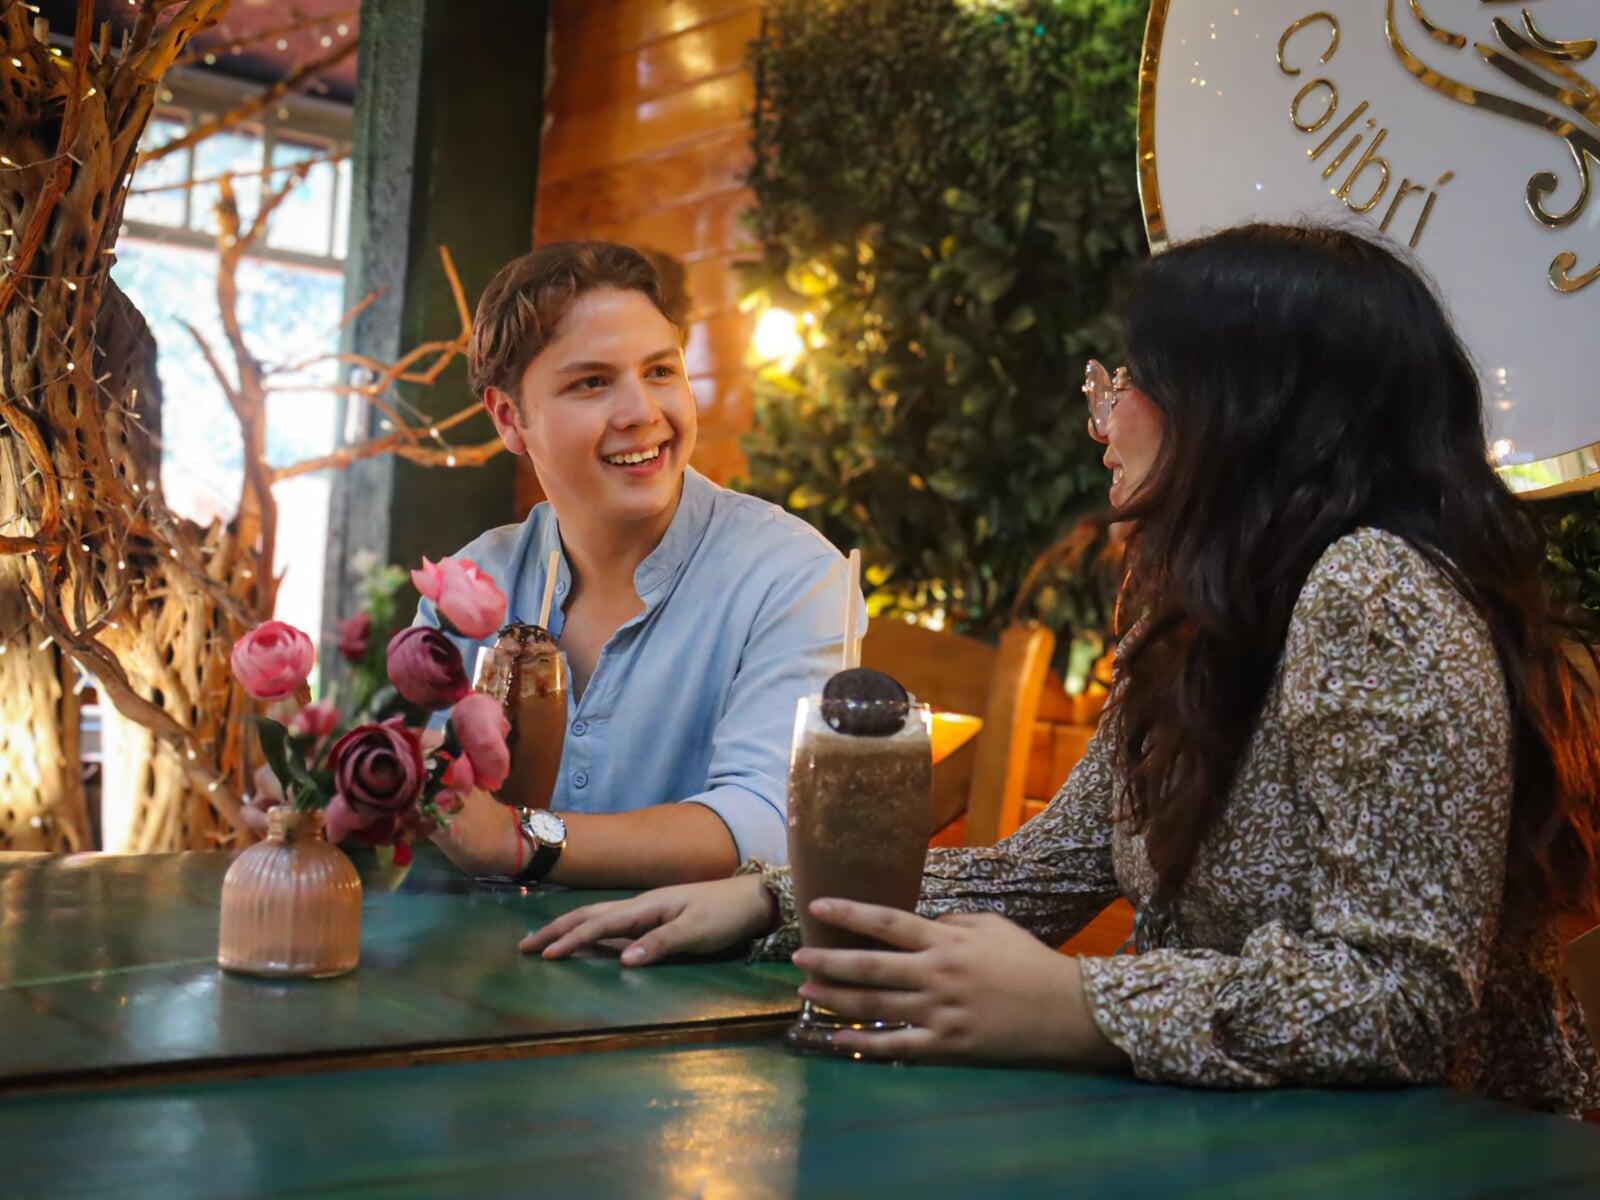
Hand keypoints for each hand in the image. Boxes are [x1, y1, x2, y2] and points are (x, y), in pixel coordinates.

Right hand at [518, 875, 777, 964]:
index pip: (599, 924)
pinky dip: (591, 933)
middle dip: (556, 931)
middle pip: (589, 916)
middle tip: (524, 947)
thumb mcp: (697, 931)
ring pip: (599, 919)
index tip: (543, 956)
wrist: (754, 900)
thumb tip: (624, 960)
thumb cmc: (726, 914)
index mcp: (647, 906)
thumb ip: (661, 944)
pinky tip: (584, 943)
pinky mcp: (657, 920)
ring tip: (543, 943)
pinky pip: (614, 926)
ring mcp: (648, 912)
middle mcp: (641, 906)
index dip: (570, 940)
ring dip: (569, 930)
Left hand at [793, 899, 1127, 1068]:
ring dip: (836, 998)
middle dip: (829, 961)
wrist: (1066, 1010)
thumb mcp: (991, 926)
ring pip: (875, 1005)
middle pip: (870, 966)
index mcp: (945, 941)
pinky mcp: (947, 1045)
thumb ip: (952, 922)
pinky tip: (837, 1039)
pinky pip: (895, 1045)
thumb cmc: (1029, 962)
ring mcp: (939, 1012)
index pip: (887, 922)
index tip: (818, 905)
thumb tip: (922, 924)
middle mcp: (935, 974)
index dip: (850, 912)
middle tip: (797, 957)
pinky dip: (863, 1042)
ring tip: (807, 990)